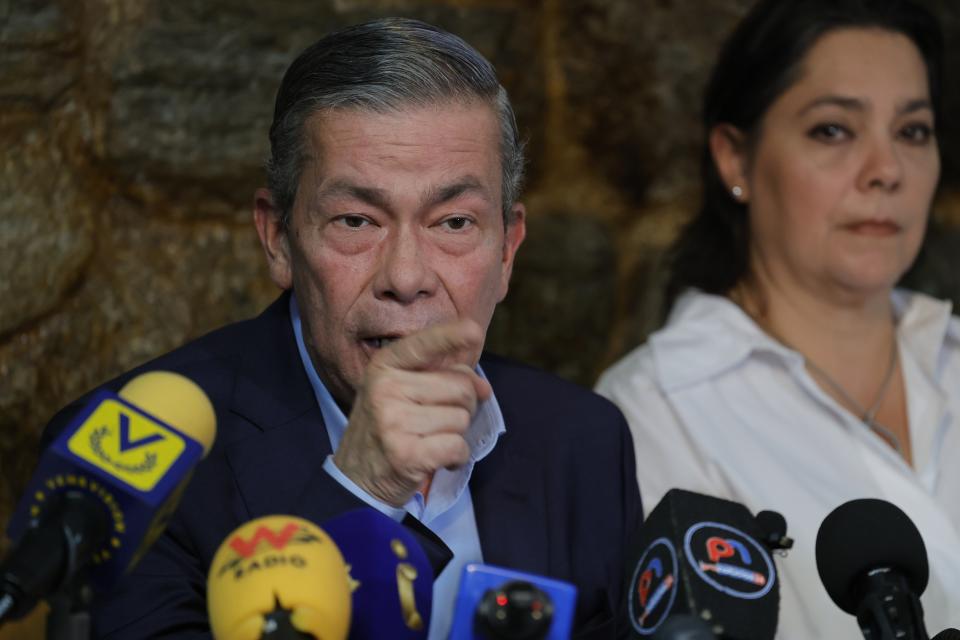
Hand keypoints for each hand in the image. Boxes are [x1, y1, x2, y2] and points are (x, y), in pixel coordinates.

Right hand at [332, 319, 491, 506]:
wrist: (355, 480)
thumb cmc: (386, 430)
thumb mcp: (400, 393)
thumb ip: (441, 379)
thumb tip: (483, 387)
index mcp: (384, 366)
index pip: (424, 344)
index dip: (452, 336)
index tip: (474, 330)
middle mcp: (386, 388)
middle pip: (460, 385)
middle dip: (463, 406)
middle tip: (440, 423)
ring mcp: (393, 420)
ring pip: (461, 418)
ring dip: (456, 435)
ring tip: (430, 441)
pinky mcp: (405, 454)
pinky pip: (457, 446)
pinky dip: (456, 458)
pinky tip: (438, 460)